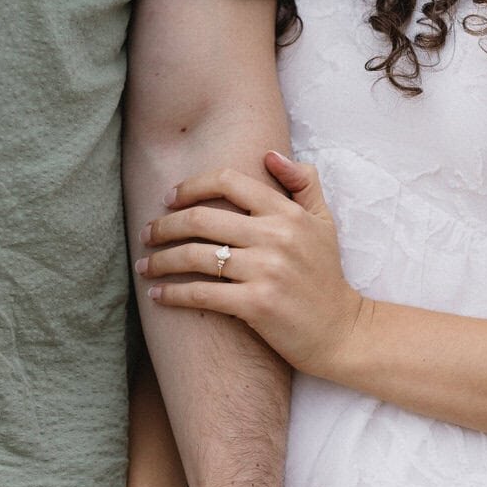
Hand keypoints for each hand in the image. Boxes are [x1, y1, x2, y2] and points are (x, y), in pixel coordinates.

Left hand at [135, 152, 368, 377]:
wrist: (342, 332)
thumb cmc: (326, 276)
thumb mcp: (324, 222)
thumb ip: (303, 183)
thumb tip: (269, 154)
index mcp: (288, 213)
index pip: (228, 182)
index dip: (190, 186)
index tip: (169, 199)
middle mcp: (276, 237)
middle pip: (201, 219)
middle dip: (164, 226)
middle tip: (147, 233)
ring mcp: (266, 271)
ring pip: (196, 256)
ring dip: (161, 260)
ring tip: (144, 265)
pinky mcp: (256, 305)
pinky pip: (201, 294)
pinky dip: (173, 293)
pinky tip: (157, 294)